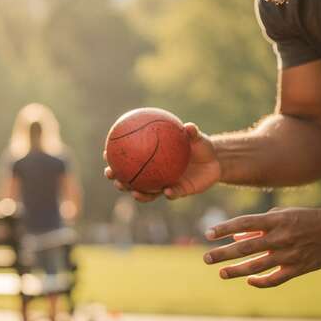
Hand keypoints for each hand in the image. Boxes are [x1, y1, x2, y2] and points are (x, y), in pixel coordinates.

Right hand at [104, 123, 220, 201]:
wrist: (215, 161)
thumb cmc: (201, 146)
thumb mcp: (197, 138)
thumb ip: (192, 133)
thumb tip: (188, 126)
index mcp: (152, 159)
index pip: (130, 159)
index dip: (115, 157)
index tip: (105, 153)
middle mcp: (155, 174)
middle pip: (131, 180)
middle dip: (119, 180)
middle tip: (111, 175)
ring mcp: (165, 184)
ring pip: (147, 193)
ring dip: (139, 194)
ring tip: (134, 193)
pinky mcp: (178, 192)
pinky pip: (172, 194)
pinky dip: (169, 194)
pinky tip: (168, 192)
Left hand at [202, 206, 320, 286]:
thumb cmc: (305, 218)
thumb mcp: (282, 215)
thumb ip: (259, 226)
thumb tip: (237, 236)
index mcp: (276, 220)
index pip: (244, 223)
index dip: (225, 229)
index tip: (208, 234)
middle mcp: (281, 237)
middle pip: (246, 247)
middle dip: (224, 253)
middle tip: (206, 258)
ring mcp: (289, 255)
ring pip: (257, 265)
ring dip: (237, 270)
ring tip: (221, 273)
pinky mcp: (298, 268)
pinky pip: (276, 279)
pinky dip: (261, 282)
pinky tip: (249, 280)